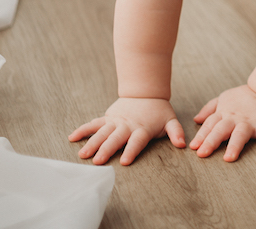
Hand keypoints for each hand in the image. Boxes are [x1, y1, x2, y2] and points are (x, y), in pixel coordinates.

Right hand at [69, 97, 185, 165]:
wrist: (146, 92)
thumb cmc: (159, 111)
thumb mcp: (170, 120)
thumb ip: (176, 132)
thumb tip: (183, 144)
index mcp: (142, 129)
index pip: (136, 142)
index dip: (131, 151)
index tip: (124, 162)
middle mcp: (127, 126)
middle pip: (115, 139)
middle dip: (106, 150)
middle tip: (97, 162)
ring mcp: (115, 121)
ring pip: (102, 133)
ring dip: (92, 143)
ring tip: (82, 155)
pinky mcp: (107, 118)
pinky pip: (93, 124)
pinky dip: (83, 130)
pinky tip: (72, 138)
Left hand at [190, 85, 255, 160]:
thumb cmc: (244, 96)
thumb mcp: (223, 98)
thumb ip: (209, 109)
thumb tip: (196, 120)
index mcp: (224, 113)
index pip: (210, 125)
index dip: (201, 135)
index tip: (193, 147)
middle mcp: (235, 119)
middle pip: (221, 130)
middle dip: (211, 141)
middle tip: (202, 154)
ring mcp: (250, 122)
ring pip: (240, 134)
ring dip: (235, 145)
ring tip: (229, 158)